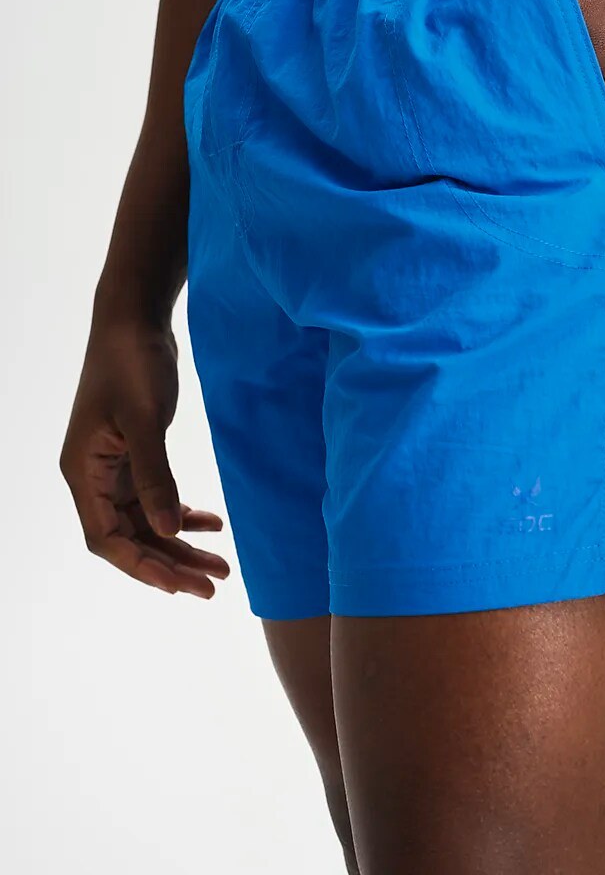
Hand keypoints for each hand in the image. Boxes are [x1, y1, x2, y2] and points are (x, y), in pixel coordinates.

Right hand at [59, 316, 229, 598]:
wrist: (134, 319)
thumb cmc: (132, 362)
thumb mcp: (144, 420)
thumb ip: (156, 476)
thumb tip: (168, 531)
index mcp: (83, 473)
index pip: (107, 539)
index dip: (143, 566)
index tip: (182, 585)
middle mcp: (93, 476)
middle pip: (130, 537)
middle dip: (171, 562)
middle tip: (214, 584)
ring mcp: (113, 466)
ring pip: (147, 520)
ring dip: (181, 542)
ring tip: (221, 563)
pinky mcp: (135, 452)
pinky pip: (155, 496)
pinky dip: (182, 511)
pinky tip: (213, 523)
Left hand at [426, 0, 604, 112]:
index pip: (481, 35)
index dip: (466, 49)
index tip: (458, 56)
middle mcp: (563, 27)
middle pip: (512, 70)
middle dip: (493, 80)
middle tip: (481, 90)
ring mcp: (601, 55)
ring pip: (551, 98)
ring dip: (534, 107)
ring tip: (515, 116)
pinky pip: (596, 115)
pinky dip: (577, 124)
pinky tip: (562, 126)